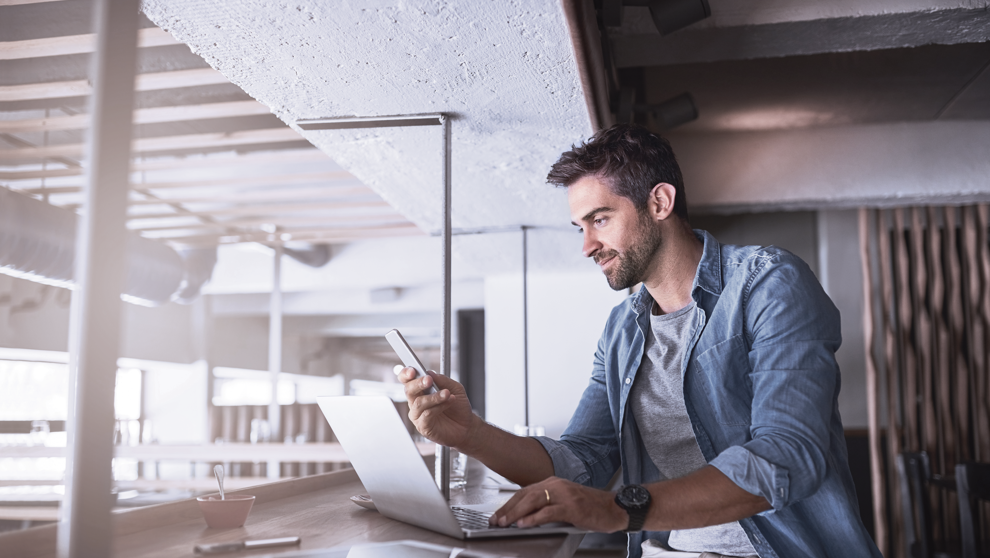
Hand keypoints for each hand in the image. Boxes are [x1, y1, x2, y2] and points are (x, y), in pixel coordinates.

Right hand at [398, 367, 476, 449]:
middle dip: (418, 383)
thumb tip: (430, 373)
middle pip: (408, 390)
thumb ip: (442, 380)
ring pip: (419, 402)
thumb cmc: (458, 407)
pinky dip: (438, 407)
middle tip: (429, 380)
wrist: (467, 426)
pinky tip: (448, 403)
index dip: (406, 374)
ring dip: (434, 396)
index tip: (413, 370)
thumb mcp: (455, 388)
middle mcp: (417, 401)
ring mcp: (418, 415)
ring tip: (447, 394)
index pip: (407, 380)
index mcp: (421, 390)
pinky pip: (426, 414)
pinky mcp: (423, 426)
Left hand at [488, 476, 626, 532]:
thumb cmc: (591, 507)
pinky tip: (524, 524)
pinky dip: (534, 518)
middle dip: (508, 509)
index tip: (497, 514)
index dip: (508, 504)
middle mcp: (556, 485)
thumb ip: (546, 505)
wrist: (614, 508)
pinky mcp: (572, 507)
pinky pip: (548, 511)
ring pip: (534, 501)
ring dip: (516, 512)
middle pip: (525, 495)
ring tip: (505, 522)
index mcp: (553, 482)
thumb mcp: (564, 502)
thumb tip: (525, 516)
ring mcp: (564, 495)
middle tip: (496, 520)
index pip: (524, 492)